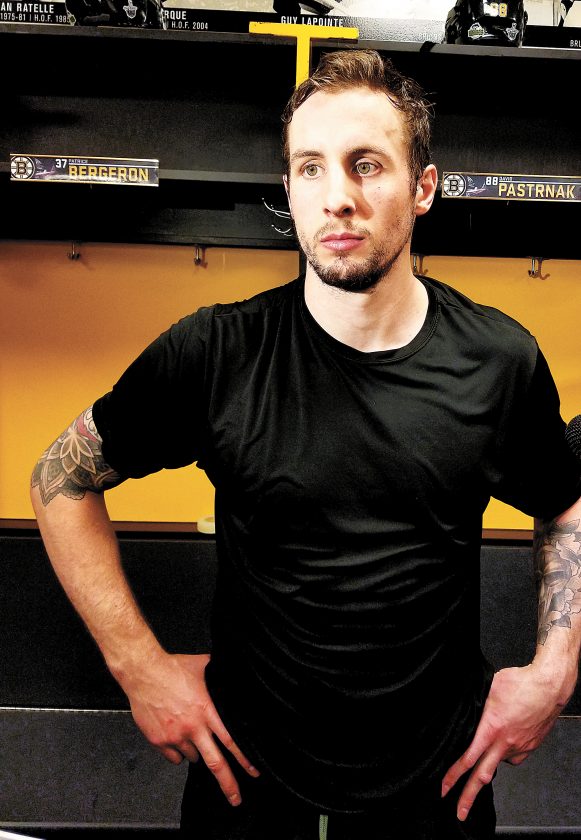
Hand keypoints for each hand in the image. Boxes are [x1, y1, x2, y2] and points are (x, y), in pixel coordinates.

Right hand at [124, 652, 258, 805]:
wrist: (142, 672)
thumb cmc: (172, 667)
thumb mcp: (203, 666)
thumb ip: (219, 674)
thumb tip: (234, 671)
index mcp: (207, 710)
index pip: (231, 740)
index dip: (244, 758)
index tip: (254, 771)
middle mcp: (193, 727)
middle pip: (215, 763)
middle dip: (228, 784)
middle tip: (236, 799)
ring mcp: (175, 737)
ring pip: (193, 758)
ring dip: (197, 752)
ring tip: (192, 733)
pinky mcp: (159, 741)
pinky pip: (174, 757)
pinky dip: (178, 751)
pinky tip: (176, 736)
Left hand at [441, 665, 563, 821]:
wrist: (550, 687)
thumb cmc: (520, 683)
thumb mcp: (487, 689)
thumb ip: (474, 706)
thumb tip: (463, 713)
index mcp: (491, 728)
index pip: (468, 758)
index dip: (453, 775)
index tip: (443, 788)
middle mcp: (505, 743)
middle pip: (482, 776)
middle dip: (468, 797)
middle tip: (459, 812)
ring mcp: (519, 748)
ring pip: (498, 760)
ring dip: (490, 757)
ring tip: (493, 736)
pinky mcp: (530, 748)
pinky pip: (512, 754)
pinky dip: (506, 748)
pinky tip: (508, 733)